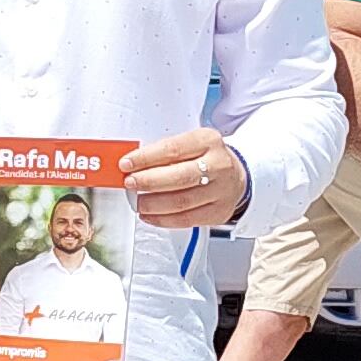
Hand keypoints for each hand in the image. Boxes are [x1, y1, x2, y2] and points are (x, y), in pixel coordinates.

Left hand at [121, 129, 248, 230]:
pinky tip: (150, 215)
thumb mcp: (189, 144)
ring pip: (181, 202)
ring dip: (153, 204)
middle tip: (130, 183)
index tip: (126, 164)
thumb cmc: (205, 158)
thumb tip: (131, 165)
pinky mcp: (219, 212)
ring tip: (137, 202)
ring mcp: (221, 191)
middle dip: (148, 182)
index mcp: (208, 141)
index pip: (173, 149)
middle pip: (178, 177)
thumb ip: (163, 153)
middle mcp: (218, 165)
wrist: (235, 175)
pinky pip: (187, 219)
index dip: (146, 158)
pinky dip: (163, 220)